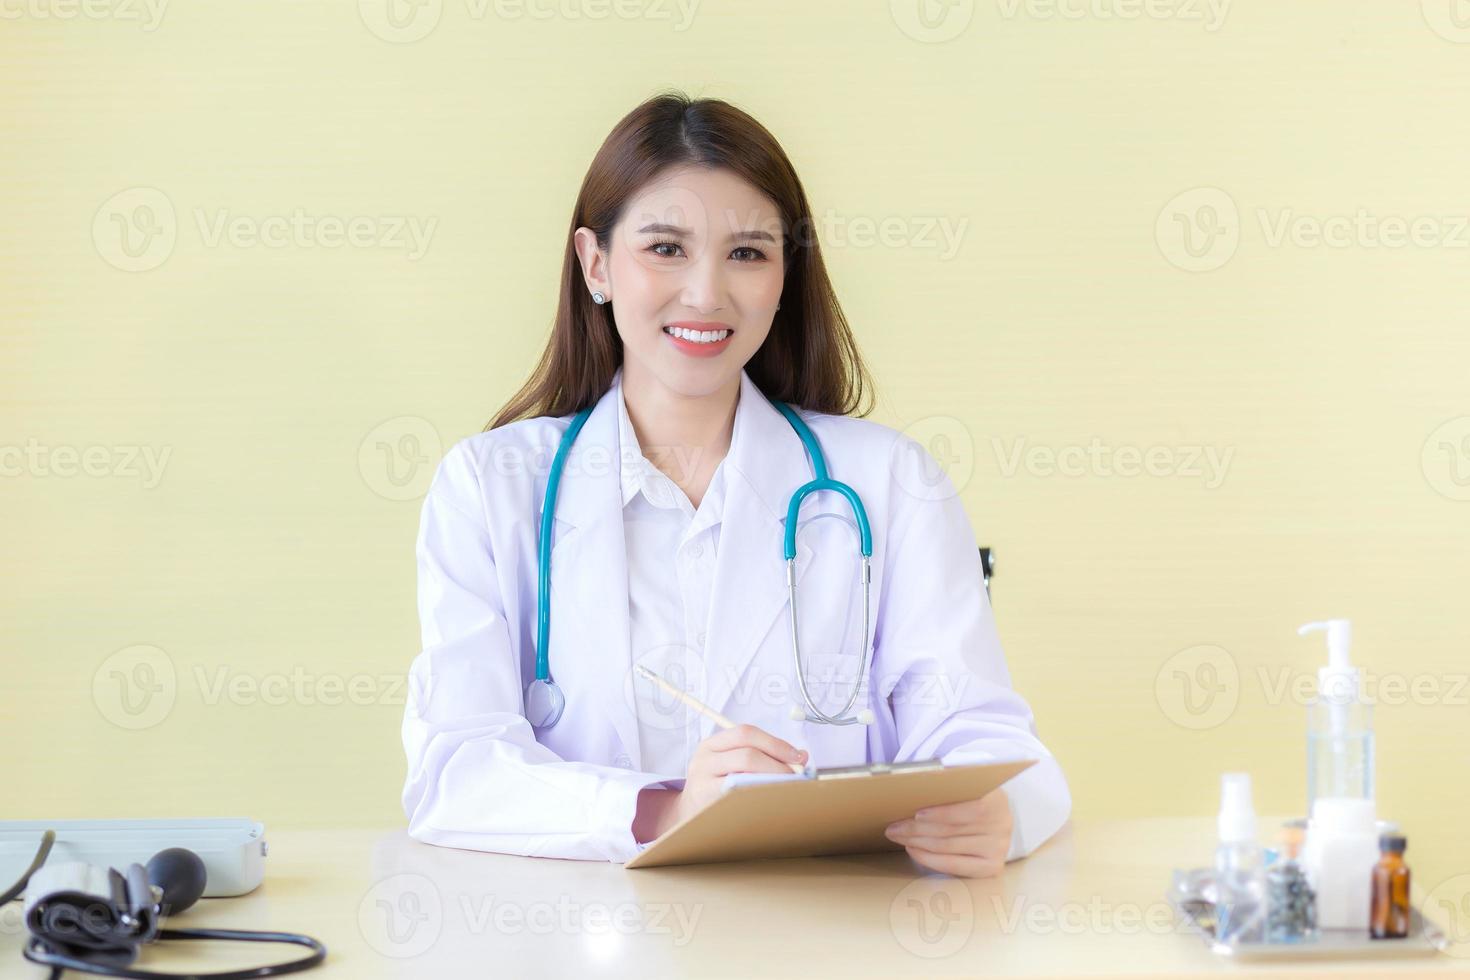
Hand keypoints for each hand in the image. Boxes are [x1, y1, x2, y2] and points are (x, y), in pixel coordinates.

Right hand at [674, 724, 806, 822]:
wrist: (689, 814)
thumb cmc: (718, 786)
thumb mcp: (730, 764)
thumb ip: (761, 756)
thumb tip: (802, 756)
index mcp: (712, 744)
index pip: (745, 733)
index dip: (775, 743)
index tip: (798, 756)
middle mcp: (704, 759)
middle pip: (747, 754)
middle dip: (778, 764)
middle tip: (796, 775)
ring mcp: (701, 781)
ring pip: (743, 776)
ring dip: (771, 780)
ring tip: (787, 787)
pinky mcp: (706, 802)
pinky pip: (737, 796)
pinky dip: (758, 795)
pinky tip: (770, 799)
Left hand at [883, 789, 1011, 877]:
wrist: (992, 815)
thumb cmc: (969, 795)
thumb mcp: (965, 784)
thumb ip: (948, 783)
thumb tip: (913, 786)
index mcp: (997, 799)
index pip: (971, 809)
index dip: (943, 813)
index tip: (917, 814)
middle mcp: (1002, 825)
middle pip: (952, 830)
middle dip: (917, 829)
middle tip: (893, 827)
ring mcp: (998, 848)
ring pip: (948, 847)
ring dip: (917, 842)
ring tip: (898, 836)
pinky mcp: (991, 866)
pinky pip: (954, 866)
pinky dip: (929, 858)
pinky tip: (913, 849)